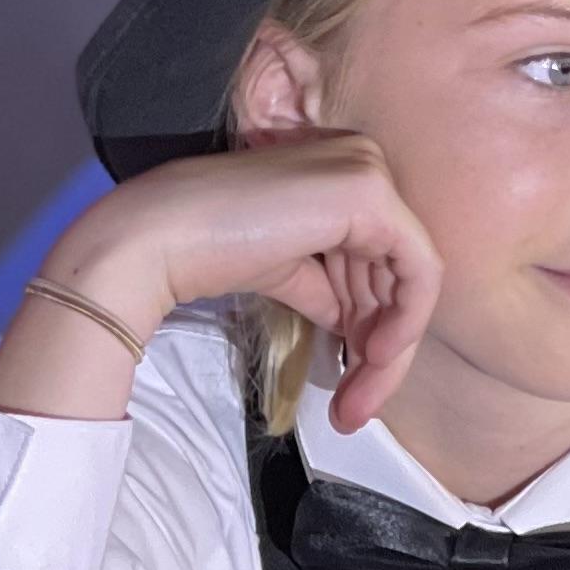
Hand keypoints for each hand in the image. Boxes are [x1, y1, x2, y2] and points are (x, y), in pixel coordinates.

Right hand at [44, 127, 441, 429]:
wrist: (153, 240)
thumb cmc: (198, 250)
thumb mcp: (282, 270)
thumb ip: (326, 288)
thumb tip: (358, 325)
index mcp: (337, 171)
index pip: (377, 256)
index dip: (370, 321)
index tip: (350, 378)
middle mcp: (360, 160)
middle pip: (396, 270)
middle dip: (380, 347)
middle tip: (354, 409)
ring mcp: (367, 172)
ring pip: (411, 278)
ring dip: (388, 352)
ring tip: (355, 405)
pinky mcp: (369, 196)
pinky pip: (417, 271)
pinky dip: (405, 322)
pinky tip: (375, 359)